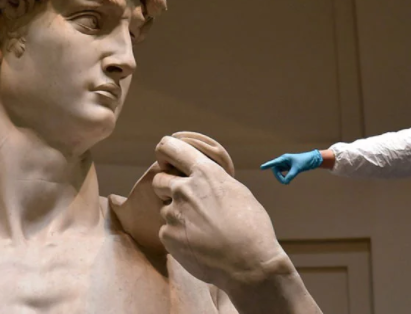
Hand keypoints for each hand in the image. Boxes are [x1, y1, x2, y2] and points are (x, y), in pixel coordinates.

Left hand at [152, 135, 287, 292]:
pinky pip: (167, 231)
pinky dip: (178, 236)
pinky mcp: (168, 236)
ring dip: (177, 215)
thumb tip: (204, 179)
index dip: (165, 151)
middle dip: (168, 187)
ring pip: (166, 208)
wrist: (249, 263)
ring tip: (201, 228)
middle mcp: (184, 189)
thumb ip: (214, 181)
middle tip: (187, 201)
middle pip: (159, 179)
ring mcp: (173, 213)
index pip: (169, 147)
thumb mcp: (237, 191)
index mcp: (204, 173)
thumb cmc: (251, 227)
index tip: (167, 159)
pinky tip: (198, 243)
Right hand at [260, 150, 322, 183]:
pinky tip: (287, 180)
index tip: (262, 167)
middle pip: (276, 169)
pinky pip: (283, 173)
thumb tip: (285, 182)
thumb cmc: (305, 161)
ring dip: (281, 177)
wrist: (312, 160)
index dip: (268, 165)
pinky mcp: (289, 167)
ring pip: (279, 172)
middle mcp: (284, 160)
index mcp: (285, 158)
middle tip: (285, 182)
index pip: (274, 162)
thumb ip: (291, 175)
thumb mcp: (298, 169)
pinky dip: (284, 177)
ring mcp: (286, 164)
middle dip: (278, 176)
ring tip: (287, 182)